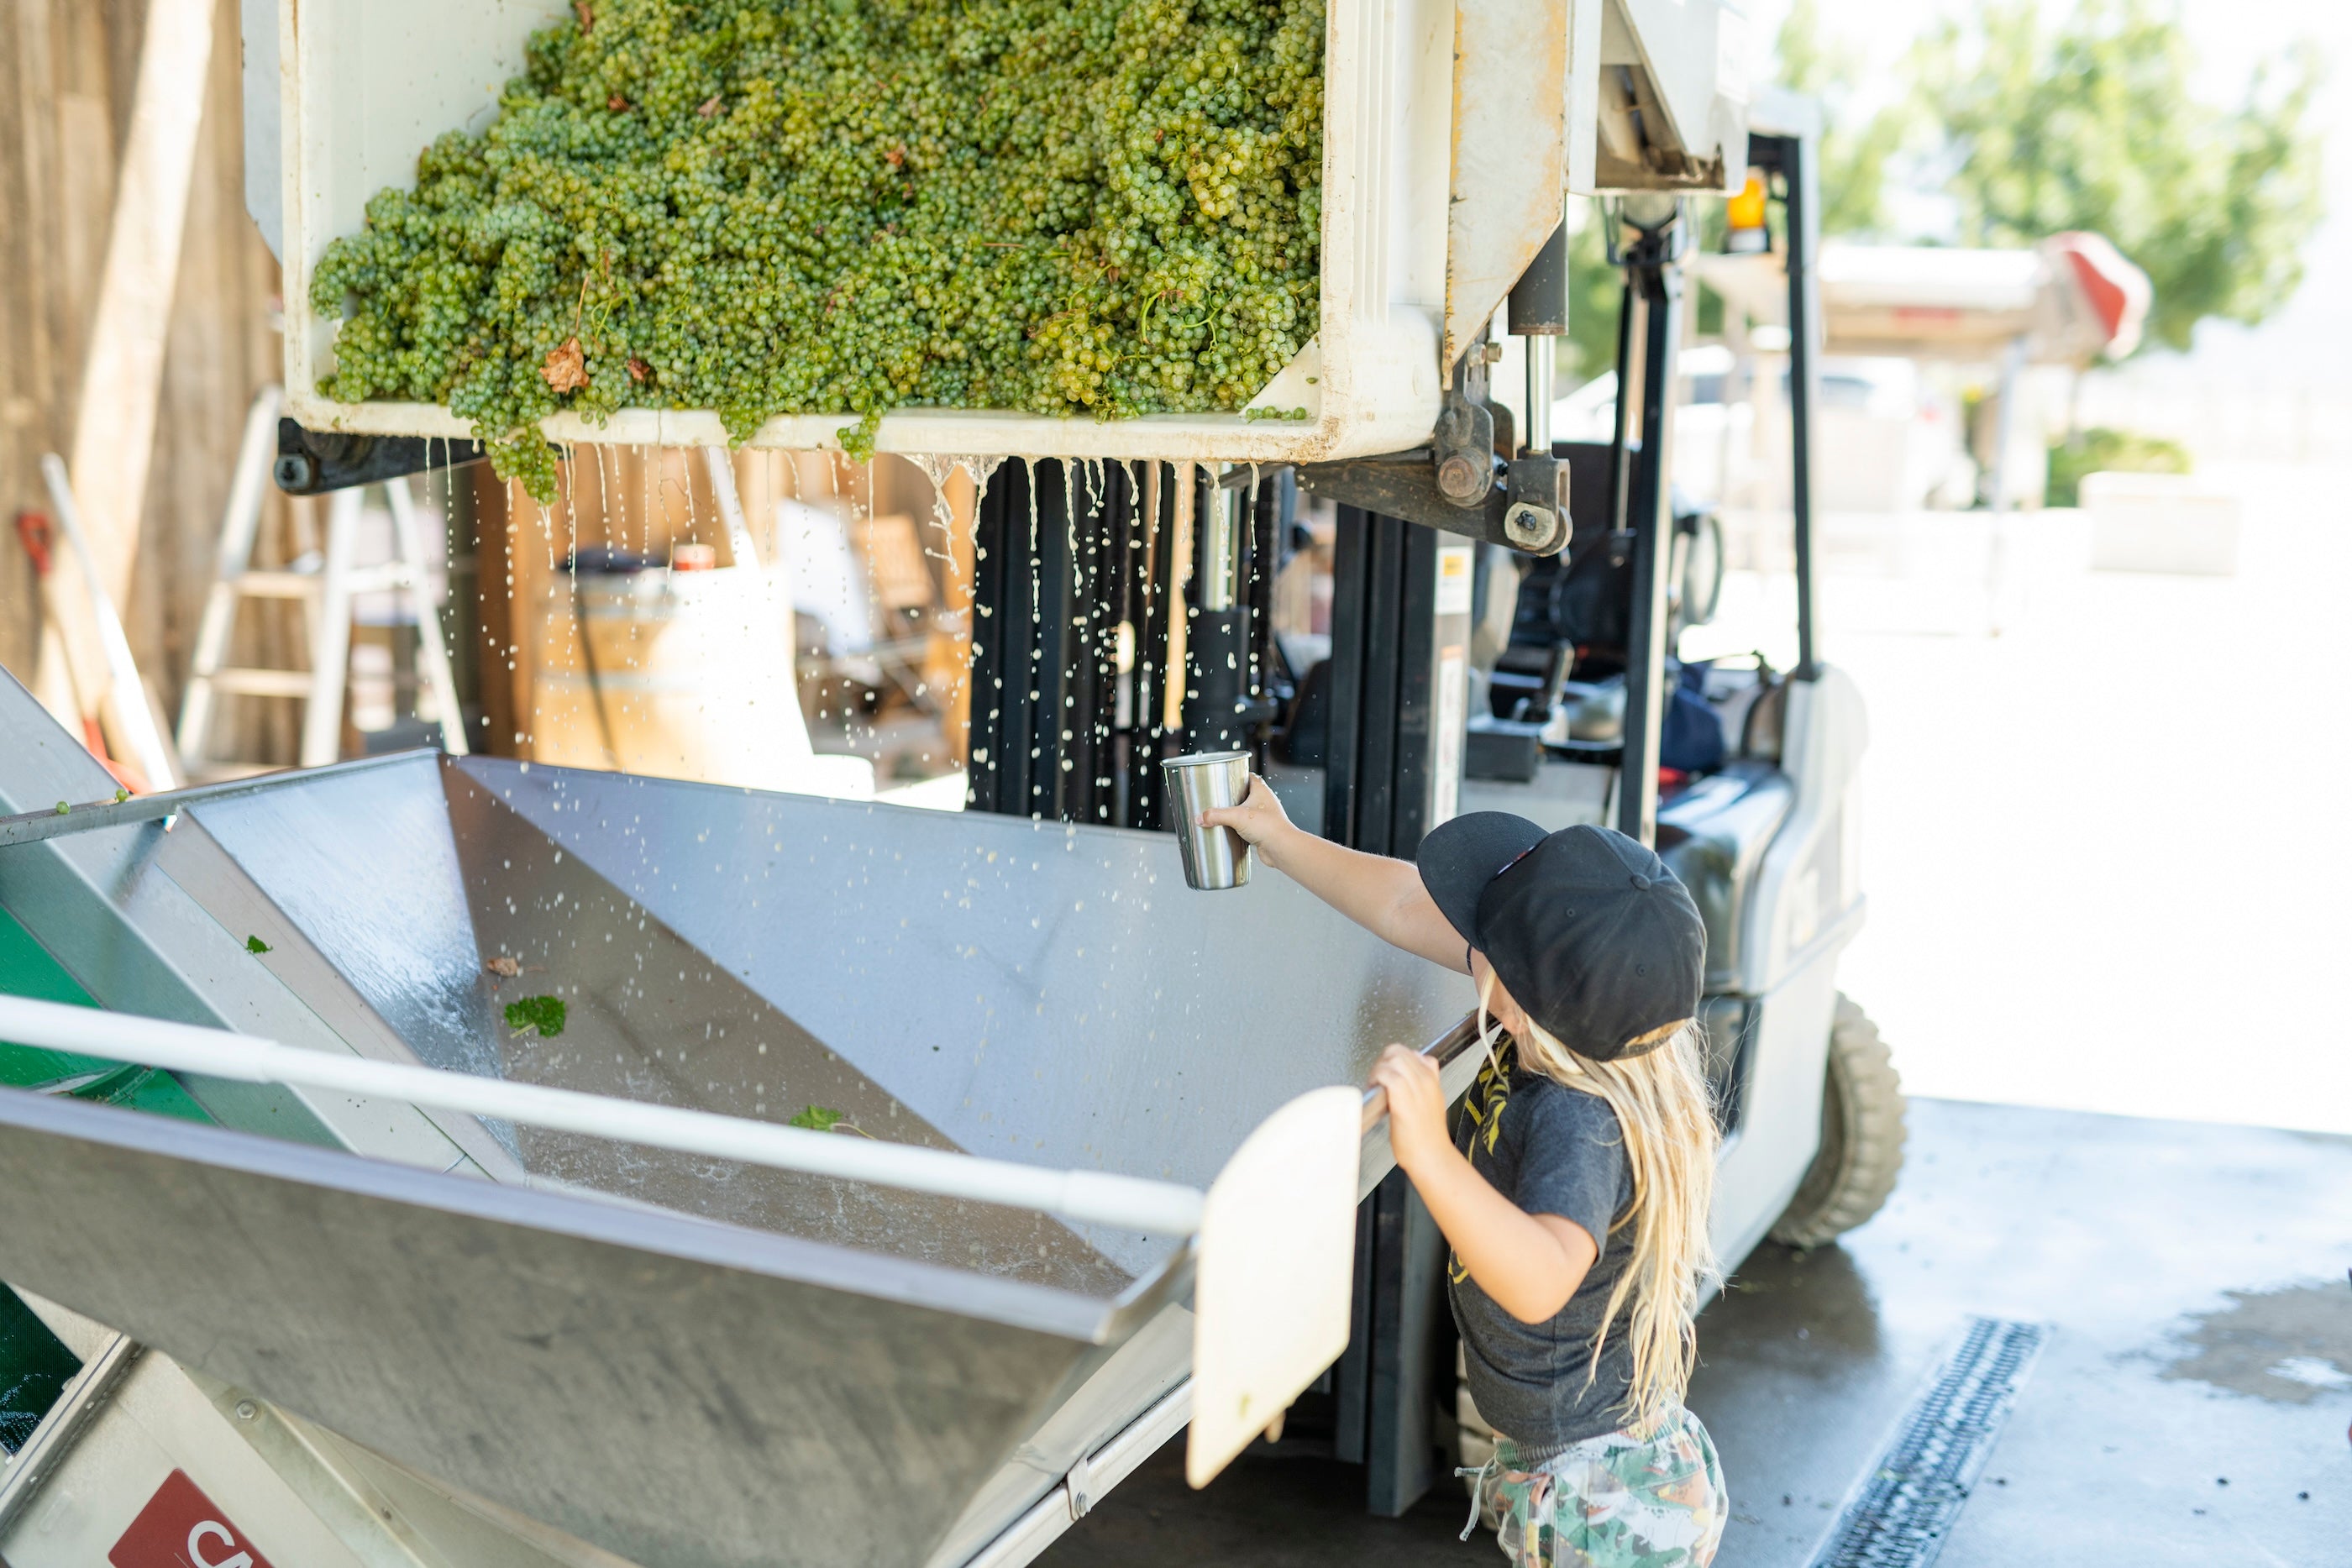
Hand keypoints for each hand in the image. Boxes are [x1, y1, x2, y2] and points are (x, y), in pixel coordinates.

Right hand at [1196, 774, 1292, 853]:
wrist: (1281, 847)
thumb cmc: (1269, 826)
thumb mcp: (1236, 816)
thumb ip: (1216, 815)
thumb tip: (1201, 817)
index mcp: (1261, 791)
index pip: (1250, 777)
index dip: (1239, 775)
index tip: (1227, 776)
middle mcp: (1265, 802)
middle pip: (1247, 794)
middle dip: (1234, 796)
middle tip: (1220, 797)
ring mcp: (1265, 817)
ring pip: (1248, 811)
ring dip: (1237, 813)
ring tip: (1223, 815)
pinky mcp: (1263, 831)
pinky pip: (1250, 827)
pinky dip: (1241, 828)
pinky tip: (1231, 831)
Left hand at [1368, 1044, 1450, 1176]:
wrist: (1431, 1156)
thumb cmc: (1427, 1137)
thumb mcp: (1430, 1105)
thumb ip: (1421, 1089)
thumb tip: (1405, 1080)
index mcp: (1433, 1080)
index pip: (1415, 1053)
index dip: (1397, 1059)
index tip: (1389, 1072)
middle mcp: (1426, 1079)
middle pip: (1400, 1051)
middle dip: (1384, 1061)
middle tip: (1378, 1078)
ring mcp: (1416, 1087)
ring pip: (1394, 1058)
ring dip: (1379, 1068)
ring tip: (1375, 1083)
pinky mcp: (1403, 1098)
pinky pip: (1387, 1074)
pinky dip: (1377, 1077)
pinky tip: (1375, 1089)